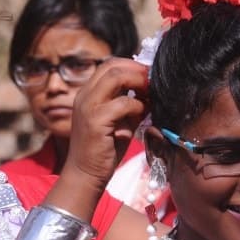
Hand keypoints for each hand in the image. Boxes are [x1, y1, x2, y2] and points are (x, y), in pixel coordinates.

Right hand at [64, 59, 148, 189]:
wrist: (85, 173)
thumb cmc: (103, 149)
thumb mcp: (118, 121)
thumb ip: (130, 104)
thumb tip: (151, 90)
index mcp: (87, 94)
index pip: (109, 66)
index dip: (132, 66)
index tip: (149, 76)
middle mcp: (84, 96)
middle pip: (113, 66)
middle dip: (138, 70)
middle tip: (154, 81)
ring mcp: (88, 107)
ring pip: (116, 77)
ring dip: (139, 82)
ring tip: (151, 94)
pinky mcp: (95, 120)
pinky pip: (124, 103)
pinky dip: (138, 106)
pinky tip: (142, 115)